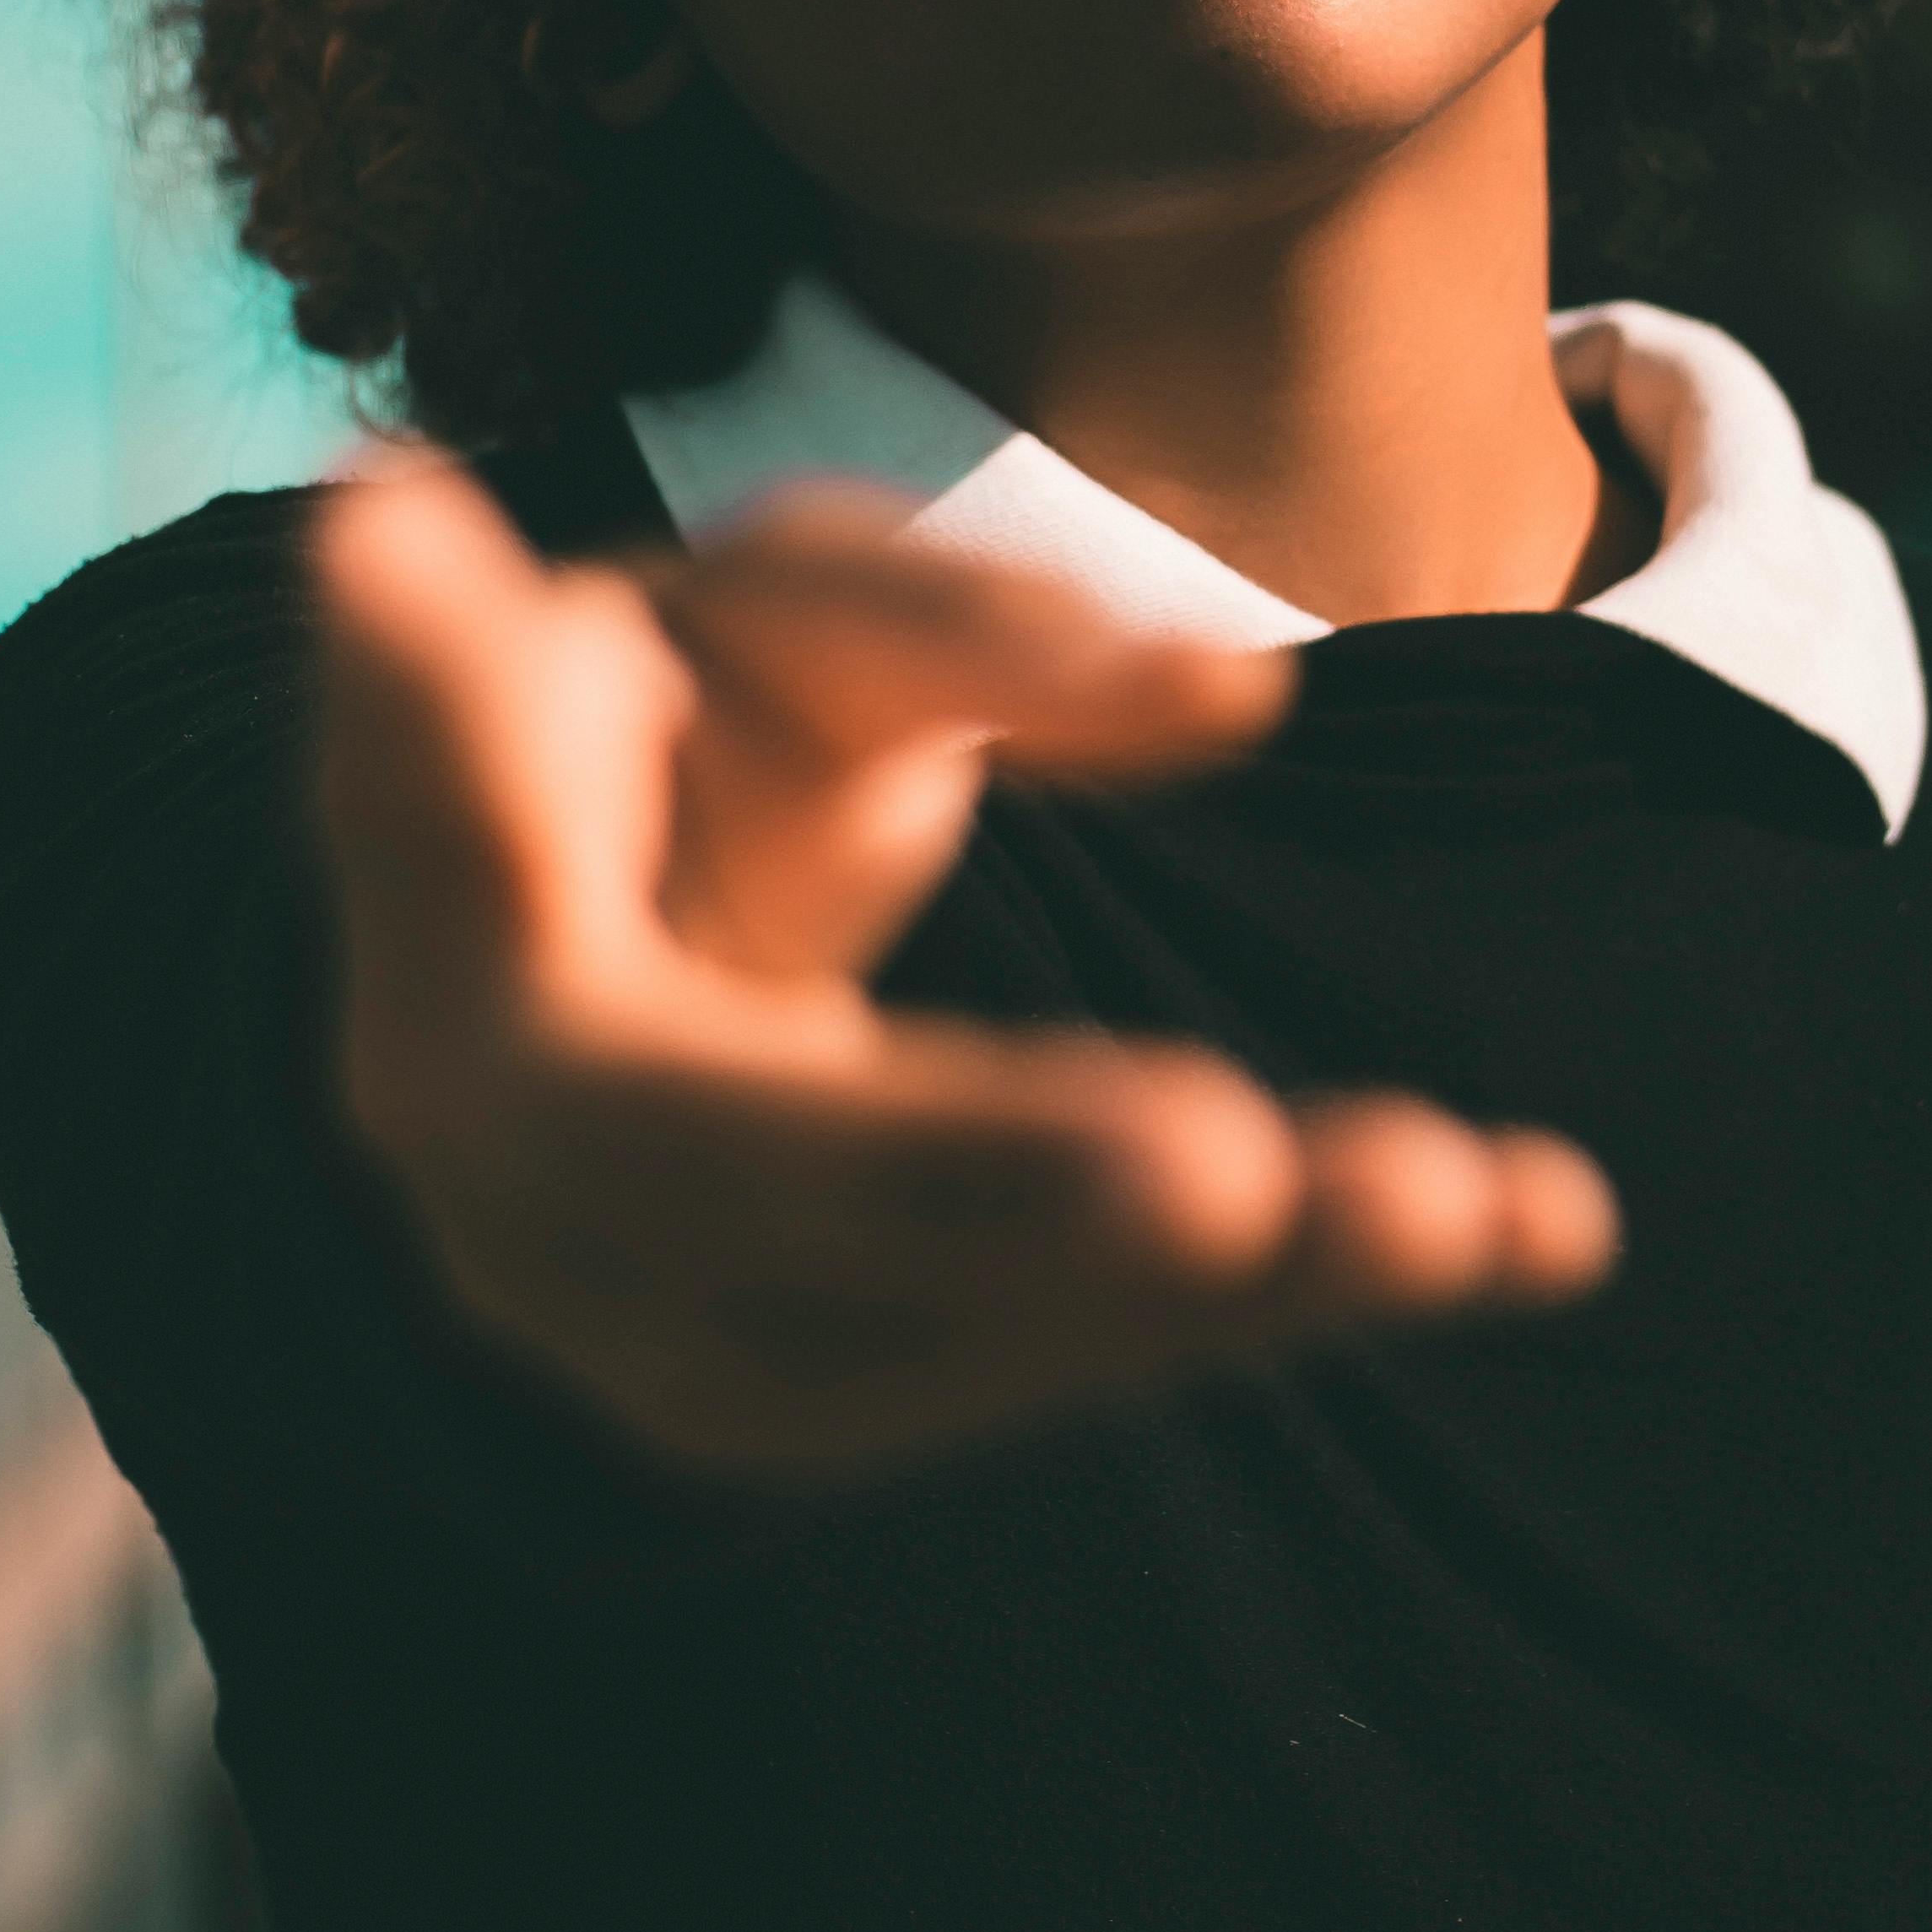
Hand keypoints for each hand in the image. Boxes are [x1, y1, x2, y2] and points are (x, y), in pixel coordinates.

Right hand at [310, 456, 1619, 1481]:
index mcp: (450, 895)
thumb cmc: (686, 733)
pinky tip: (1528, 1230)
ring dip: (1211, 1282)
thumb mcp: (777, 612)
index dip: (440, 715)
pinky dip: (1284, 1295)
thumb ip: (960, 624)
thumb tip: (1244, 698)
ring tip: (1470, 1201)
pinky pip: (1052, 1358)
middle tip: (1225, 1168)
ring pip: (928, 1327)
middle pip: (736, 1175)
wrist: (604, 970)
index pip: (449, 816)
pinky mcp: (823, 1391)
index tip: (403, 540)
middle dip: (991, 1179)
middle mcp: (507, 1151)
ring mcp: (653, 1318)